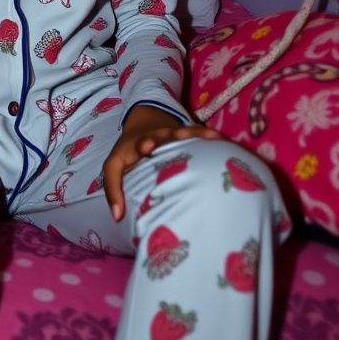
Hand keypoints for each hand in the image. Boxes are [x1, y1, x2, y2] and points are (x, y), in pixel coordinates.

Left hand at [102, 104, 222, 222]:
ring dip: (199, 135)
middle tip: (182, 136)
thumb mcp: (114, 166)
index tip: (146, 147)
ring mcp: (176, 134)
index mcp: (140, 143)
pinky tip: (225, 142)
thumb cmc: (130, 151)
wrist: (145, 122)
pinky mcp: (189, 134)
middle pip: (168, 135)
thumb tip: (116, 217)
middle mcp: (160, 136)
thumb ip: (113, 189)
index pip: (140, 143)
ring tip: (214, 138)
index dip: (143, 145)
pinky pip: (201, 135)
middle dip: (175, 136)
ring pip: (188, 132)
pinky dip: (212, 137)